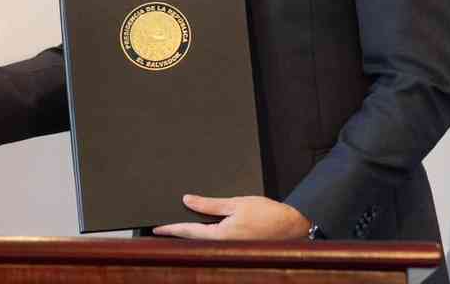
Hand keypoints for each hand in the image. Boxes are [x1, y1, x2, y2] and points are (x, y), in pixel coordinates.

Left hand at [153, 195, 310, 239]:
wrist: (293, 226)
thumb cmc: (268, 214)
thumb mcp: (236, 203)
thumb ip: (210, 204)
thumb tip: (187, 201)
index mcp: (220, 236)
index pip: (189, 232)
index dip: (171, 229)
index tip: (156, 229)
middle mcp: (224, 246)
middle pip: (195, 239)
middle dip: (179, 233)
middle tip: (163, 227)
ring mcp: (232, 248)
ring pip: (205, 241)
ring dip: (192, 234)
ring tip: (178, 226)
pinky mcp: (238, 247)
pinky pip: (217, 241)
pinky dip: (206, 235)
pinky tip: (202, 228)